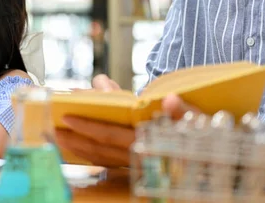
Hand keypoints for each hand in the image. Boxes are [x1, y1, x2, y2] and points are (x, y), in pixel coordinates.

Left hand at [55, 77, 200, 167]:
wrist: (213, 155)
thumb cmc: (201, 129)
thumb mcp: (194, 115)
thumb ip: (178, 108)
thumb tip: (168, 100)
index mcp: (148, 140)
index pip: (111, 134)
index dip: (88, 126)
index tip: (67, 115)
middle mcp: (139, 155)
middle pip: (99, 149)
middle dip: (74, 139)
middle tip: (51, 128)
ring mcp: (136, 162)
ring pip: (101, 158)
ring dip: (78, 148)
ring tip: (57, 136)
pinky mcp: (136, 163)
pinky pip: (108, 161)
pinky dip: (91, 153)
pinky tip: (77, 146)